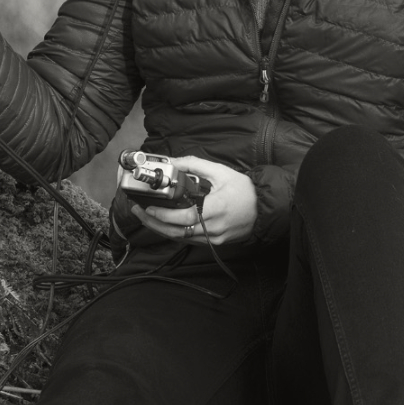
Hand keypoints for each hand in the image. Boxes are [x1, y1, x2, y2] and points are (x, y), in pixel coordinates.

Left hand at [127, 156, 256, 245]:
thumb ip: (195, 166)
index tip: (148, 207)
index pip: (182, 217)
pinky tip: (164, 224)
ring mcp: (214, 238)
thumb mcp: (221, 172)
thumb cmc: (245, 190)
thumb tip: (173, 161)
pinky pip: (190, 240)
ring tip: (146, 217)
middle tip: (138, 211)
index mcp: (215, 209)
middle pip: (176, 231)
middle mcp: (213, 227)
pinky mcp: (215, 243)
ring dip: (161, 230)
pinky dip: (174, 233)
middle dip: (153, 223)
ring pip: (180, 238)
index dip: (162, 215)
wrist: (265, 208)